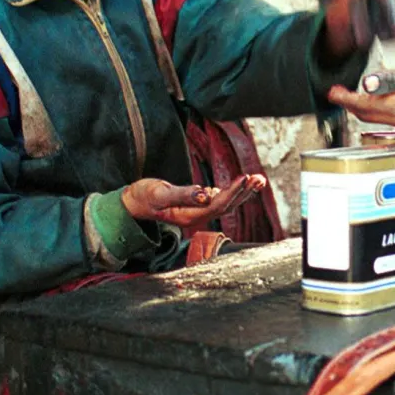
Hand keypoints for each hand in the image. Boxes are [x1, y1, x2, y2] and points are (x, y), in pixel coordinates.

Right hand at [120, 175, 266, 227]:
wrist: (134, 203)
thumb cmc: (144, 197)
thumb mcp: (160, 194)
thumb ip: (182, 194)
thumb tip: (205, 195)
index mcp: (189, 216)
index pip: (218, 204)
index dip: (233, 192)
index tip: (245, 178)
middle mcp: (197, 217)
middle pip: (227, 206)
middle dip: (244, 192)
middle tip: (259, 179)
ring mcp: (198, 212)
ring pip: (226, 203)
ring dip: (242, 192)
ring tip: (258, 180)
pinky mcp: (198, 205)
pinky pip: (220, 199)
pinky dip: (233, 190)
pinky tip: (242, 183)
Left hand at [328, 60, 394, 130]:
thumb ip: (394, 79)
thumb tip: (366, 82)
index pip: (365, 106)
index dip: (346, 98)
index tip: (333, 92)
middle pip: (369, 115)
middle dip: (353, 104)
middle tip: (339, 93)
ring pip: (381, 117)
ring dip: (366, 107)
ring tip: (357, 95)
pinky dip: (382, 109)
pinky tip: (386, 98)